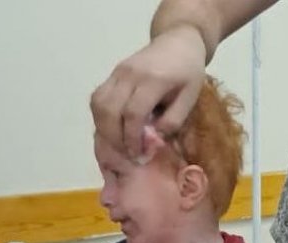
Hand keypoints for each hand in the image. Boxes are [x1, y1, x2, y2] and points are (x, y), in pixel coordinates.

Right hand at [90, 26, 206, 158]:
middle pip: (110, 110)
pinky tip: (112, 130)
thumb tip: (153, 139)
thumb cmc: (188, 73)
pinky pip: (98, 97)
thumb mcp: (190, 98)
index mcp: (152, 80)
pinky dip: (101, 117)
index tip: (138, 156)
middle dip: (115, 138)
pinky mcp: (113, 73)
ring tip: (118, 145)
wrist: (178, 42)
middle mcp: (129, 74)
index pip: (133, 113)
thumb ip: (173, 120)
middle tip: (126, 155)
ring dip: (104, 129)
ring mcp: (118, 71)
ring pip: (98, 104)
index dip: (132, 138)